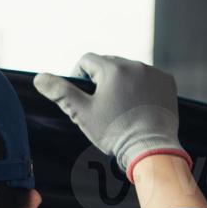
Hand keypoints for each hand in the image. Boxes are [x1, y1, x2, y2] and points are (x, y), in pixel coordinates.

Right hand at [35, 54, 187, 178]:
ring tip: (119, 108)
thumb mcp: (81, 113)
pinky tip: (137, 107)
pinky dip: (140, 88)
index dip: (78, 77)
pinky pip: (148, 78)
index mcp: (112, 69)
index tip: (82, 97)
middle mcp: (135, 64)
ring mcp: (154, 72)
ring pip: (128, 70)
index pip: (86, 60)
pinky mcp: (167, 82)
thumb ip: (60, 92)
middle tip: (100, 105)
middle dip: (100, 80)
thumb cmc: (113, 132)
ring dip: (120, 83)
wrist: (150, 147)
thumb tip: (39, 77)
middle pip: (108, 63)